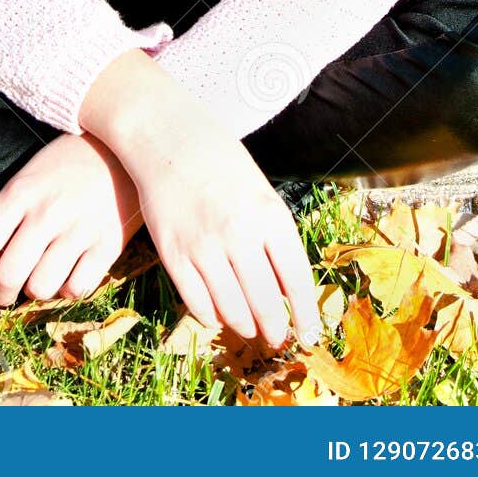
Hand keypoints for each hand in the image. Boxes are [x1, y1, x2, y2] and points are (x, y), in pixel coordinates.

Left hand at [0, 132, 142, 308]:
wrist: (123, 148)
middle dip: (1, 294)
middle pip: (8, 275)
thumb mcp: (30, 177)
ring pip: (41, 288)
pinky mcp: (108, 245)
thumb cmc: (68, 165)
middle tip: (5, 293)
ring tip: (43, 276)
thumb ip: (8, 216)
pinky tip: (71, 272)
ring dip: (37, 290)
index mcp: (20, 192)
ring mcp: (79, 230)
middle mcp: (47, 213)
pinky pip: (76, 289)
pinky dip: (70, 289)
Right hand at [125, 116, 321, 349]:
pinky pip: (197, 302)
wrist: (168, 138)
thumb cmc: (220, 161)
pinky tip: (218, 314)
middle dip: (275, 328)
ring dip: (244, 326)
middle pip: (266, 302)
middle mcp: (239, 234)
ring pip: (232, 310)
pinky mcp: (173, 254)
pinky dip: (211, 316)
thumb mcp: (260, 190)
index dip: (305, 314)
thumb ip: (274, 235)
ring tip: (249, 327)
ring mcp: (203, 246)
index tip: (309, 333)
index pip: (296, 280)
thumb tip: (286, 288)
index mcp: (269, 215)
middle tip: (278, 338)